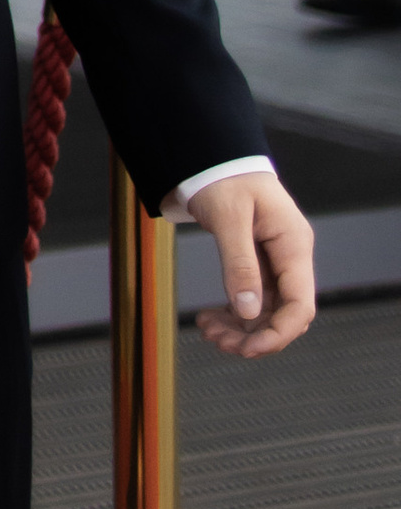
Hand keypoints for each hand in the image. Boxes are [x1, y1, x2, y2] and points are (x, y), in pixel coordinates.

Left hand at [183, 168, 315, 356]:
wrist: (215, 160)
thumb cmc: (224, 178)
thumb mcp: (228, 218)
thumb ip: (239, 263)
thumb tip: (248, 311)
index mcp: (294, 245)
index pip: (300, 305)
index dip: (278, 333)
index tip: (247, 348)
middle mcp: (291, 258)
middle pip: (286, 315)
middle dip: (255, 336)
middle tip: (218, 342)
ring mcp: (276, 263)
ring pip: (267, 312)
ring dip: (241, 329)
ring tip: (207, 330)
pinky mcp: (260, 265)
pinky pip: (254, 301)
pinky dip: (234, 315)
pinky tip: (210, 318)